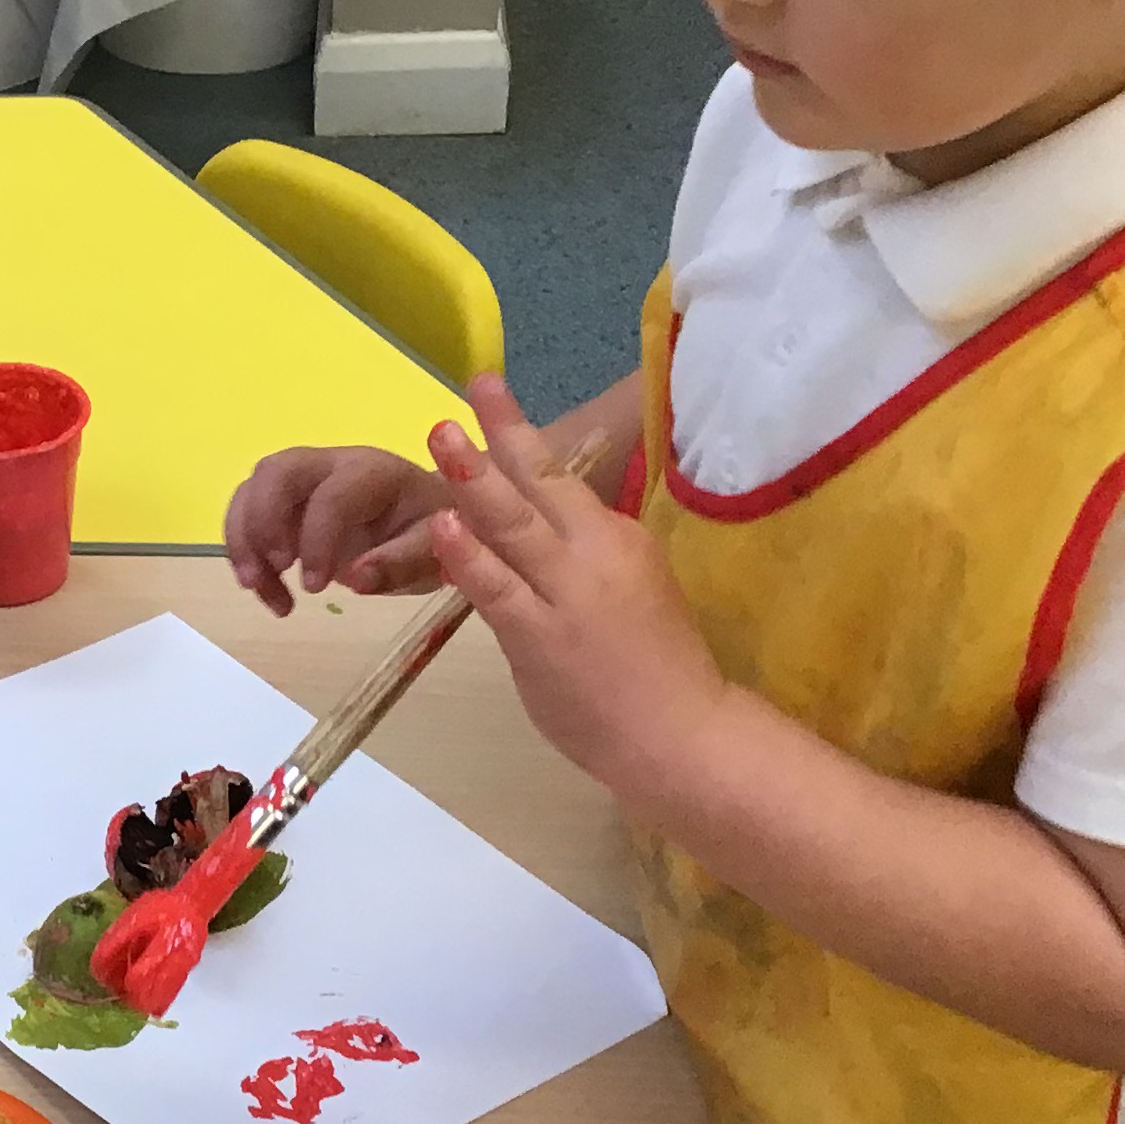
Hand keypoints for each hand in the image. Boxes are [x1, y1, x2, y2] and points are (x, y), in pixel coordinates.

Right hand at [224, 443, 455, 614]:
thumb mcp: (433, 552)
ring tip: (257, 587)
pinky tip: (263, 587)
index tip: (315, 588)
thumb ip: (401, 564)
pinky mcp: (285, 500)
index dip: (316, 540)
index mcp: (373, 471)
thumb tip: (355, 579)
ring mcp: (303, 479)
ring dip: (243, 538)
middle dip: (262, 521)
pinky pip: (247, 512)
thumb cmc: (431, 533)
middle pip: (276, 471)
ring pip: (252, 488)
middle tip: (274, 570)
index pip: (332, 495)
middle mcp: (331, 464)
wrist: (426, 519)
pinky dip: (243, 549)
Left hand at [426, 376, 728, 804]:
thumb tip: (541, 531)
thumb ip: (584, 560)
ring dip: (474, 478)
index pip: (562, 481)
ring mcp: (566, 594)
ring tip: (441, 435)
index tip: (492, 396)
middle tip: (472, 387)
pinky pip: (496, 590)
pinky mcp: (539, 638)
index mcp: (620, 538)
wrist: (683, 736)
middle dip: (503, 431)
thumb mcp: (632, 589)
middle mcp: (595, 553)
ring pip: (514, 525)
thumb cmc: (658, 669)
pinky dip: (468, 557)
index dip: (522, 439)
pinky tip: (442, 527)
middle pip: (541, 483)